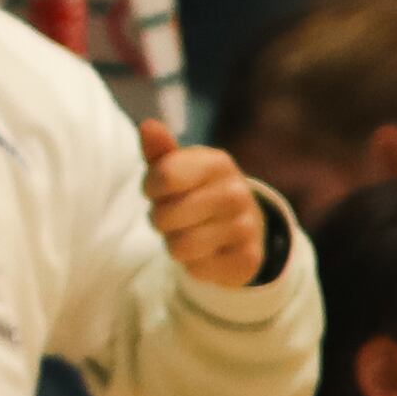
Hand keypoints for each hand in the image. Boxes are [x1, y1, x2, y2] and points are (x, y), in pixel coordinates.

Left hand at [138, 116, 274, 288]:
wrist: (242, 226)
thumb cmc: (195, 191)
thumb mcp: (177, 167)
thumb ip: (159, 150)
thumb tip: (148, 125)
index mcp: (217, 162)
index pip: (163, 177)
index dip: (150, 189)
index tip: (158, 190)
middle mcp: (237, 192)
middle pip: (165, 217)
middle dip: (160, 220)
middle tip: (174, 216)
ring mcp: (247, 227)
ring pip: (179, 247)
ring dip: (174, 244)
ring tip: (188, 233)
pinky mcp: (249, 260)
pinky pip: (197, 270)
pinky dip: (193, 265)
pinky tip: (207, 252)